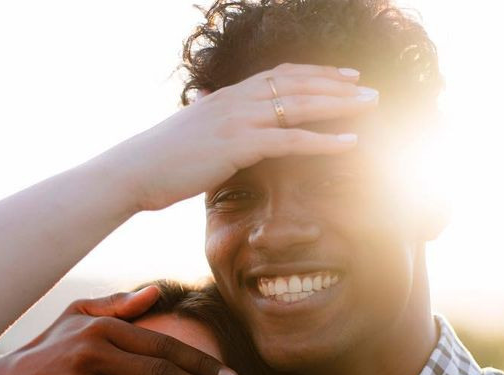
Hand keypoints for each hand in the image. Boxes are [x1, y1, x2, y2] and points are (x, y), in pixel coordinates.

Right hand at [110, 63, 377, 211]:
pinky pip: (291, 139)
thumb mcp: (187, 130)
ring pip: (301, 105)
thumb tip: (206, 101)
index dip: (315, 73)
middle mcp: (236, 100)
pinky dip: (324, 139)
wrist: (133, 172)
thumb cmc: (157, 160)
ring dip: (340, 105)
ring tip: (370, 107)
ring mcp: (238, 120)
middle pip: (298, 83)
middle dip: (337, 85)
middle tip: (369, 89)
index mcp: (227, 96)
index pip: (280, 74)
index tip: (343, 75)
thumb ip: (205, 114)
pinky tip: (349, 143)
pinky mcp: (239, 144)